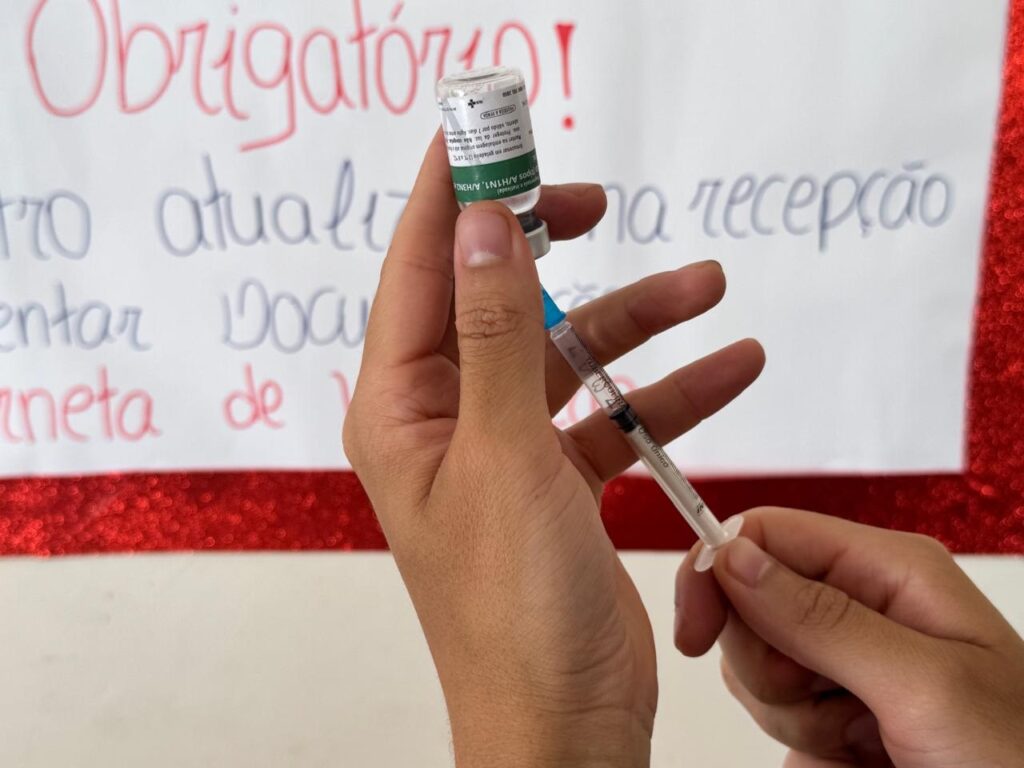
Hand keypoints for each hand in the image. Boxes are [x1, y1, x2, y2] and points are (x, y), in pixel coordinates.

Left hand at [343, 132, 763, 766]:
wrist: (564, 725)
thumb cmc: (514, 612)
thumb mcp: (503, 455)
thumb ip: (492, 337)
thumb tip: (476, 228)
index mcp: (403, 410)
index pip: (420, 274)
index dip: (452, 200)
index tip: (490, 140)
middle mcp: (446, 423)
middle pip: (498, 304)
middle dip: (553, 253)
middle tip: (595, 200)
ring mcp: (505, 454)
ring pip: (569, 358)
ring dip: (637, 324)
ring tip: (710, 287)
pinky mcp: (558, 486)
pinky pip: (610, 417)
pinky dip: (664, 393)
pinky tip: (729, 368)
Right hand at [675, 507, 1023, 767]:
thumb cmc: (1018, 758)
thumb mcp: (922, 684)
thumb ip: (821, 617)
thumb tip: (732, 554)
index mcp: (889, 570)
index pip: (765, 534)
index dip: (716, 574)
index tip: (694, 634)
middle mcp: (865, 606)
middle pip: (751, 610)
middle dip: (772, 669)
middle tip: (838, 708)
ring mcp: (852, 662)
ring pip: (759, 673)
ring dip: (796, 720)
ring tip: (867, 744)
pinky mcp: (842, 711)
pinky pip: (782, 723)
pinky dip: (811, 752)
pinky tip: (864, 761)